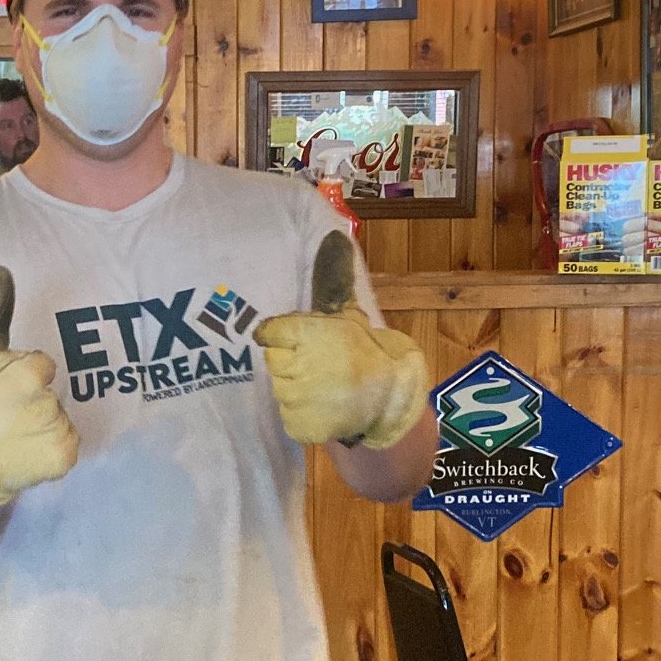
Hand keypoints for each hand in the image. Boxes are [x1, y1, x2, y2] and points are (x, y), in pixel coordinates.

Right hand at [0, 267, 78, 507]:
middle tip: (7, 416)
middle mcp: (43, 403)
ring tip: (16, 434)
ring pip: (62, 417)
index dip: (23, 378)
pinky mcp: (63, 458)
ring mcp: (55, 432)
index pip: (43, 366)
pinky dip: (53, 447)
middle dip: (33, 401)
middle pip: (53, 392)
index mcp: (25, 374)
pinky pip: (70, 443)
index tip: (2, 392)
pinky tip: (28, 450)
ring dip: (44, 424)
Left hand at [254, 233, 428, 449]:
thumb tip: (336, 235)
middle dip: (292, 362)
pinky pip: (288, 415)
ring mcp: (297, 398)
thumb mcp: (351, 315)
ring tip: (325, 388)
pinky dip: (302, 415)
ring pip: (279, 388)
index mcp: (311, 333)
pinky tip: (324, 408)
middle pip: (273, 361)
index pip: (268, 332)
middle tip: (320, 367)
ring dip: (296, 388)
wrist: (392, 403)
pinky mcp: (298, 425)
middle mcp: (300, 364)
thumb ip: (335, 283)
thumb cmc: (371, 354)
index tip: (295, 341)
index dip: (280, 336)